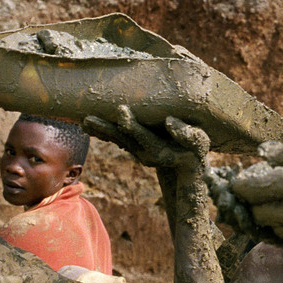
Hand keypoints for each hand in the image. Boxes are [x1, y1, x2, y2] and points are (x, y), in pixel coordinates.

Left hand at [83, 106, 208, 168]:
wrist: (186, 171)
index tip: (122, 110)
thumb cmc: (196, 153)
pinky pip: (117, 139)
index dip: (132, 124)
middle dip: (106, 128)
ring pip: (117, 139)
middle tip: (88, 119)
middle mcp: (145, 153)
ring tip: (84, 121)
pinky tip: (89, 125)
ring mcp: (138, 152)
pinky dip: (103, 132)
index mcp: (160, 150)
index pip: (143, 136)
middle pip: (124, 138)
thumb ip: (188, 135)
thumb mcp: (199, 144)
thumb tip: (170, 122)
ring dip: (100, 130)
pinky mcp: (135, 148)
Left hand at [228, 137, 282, 247]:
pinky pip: (281, 239)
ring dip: (261, 213)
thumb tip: (259, 154)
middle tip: (256, 183)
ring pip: (263, 226)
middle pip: (251, 209)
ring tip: (273, 196)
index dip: (239, 179)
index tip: (246, 171)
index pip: (244, 188)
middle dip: (248, 198)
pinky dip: (276, 227)